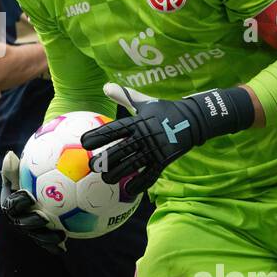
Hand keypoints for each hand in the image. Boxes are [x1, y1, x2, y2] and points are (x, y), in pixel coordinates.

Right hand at [0, 150, 66, 253]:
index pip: (11, 204)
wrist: (33, 188)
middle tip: (44, 218)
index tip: (29, 196)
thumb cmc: (26, 176)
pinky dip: (54, 245)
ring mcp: (28, 228)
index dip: (19, 202)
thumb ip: (14, 167)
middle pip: (22, 223)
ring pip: (35, 235)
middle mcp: (17, 218)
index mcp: (9, 204)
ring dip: (46, 238)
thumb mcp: (19, 170)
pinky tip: (66, 245)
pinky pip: (46, 241)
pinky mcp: (39, 234)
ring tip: (61, 235)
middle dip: (32, 223)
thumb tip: (10, 155)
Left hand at [81, 83, 253, 194]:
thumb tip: (106, 86)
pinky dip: (139, 183)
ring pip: (133, 164)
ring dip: (118, 173)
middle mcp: (144, 136)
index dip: (98, 136)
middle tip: (91, 166)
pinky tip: (128, 190)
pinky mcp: (164, 160)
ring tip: (106, 179)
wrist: (193, 119)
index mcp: (137, 122)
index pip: (114, 129)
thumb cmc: (164, 110)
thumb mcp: (144, 102)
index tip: (84, 142)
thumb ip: (124, 96)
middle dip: (105, 159)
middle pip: (121, 150)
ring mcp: (154, 149)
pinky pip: (151, 174)